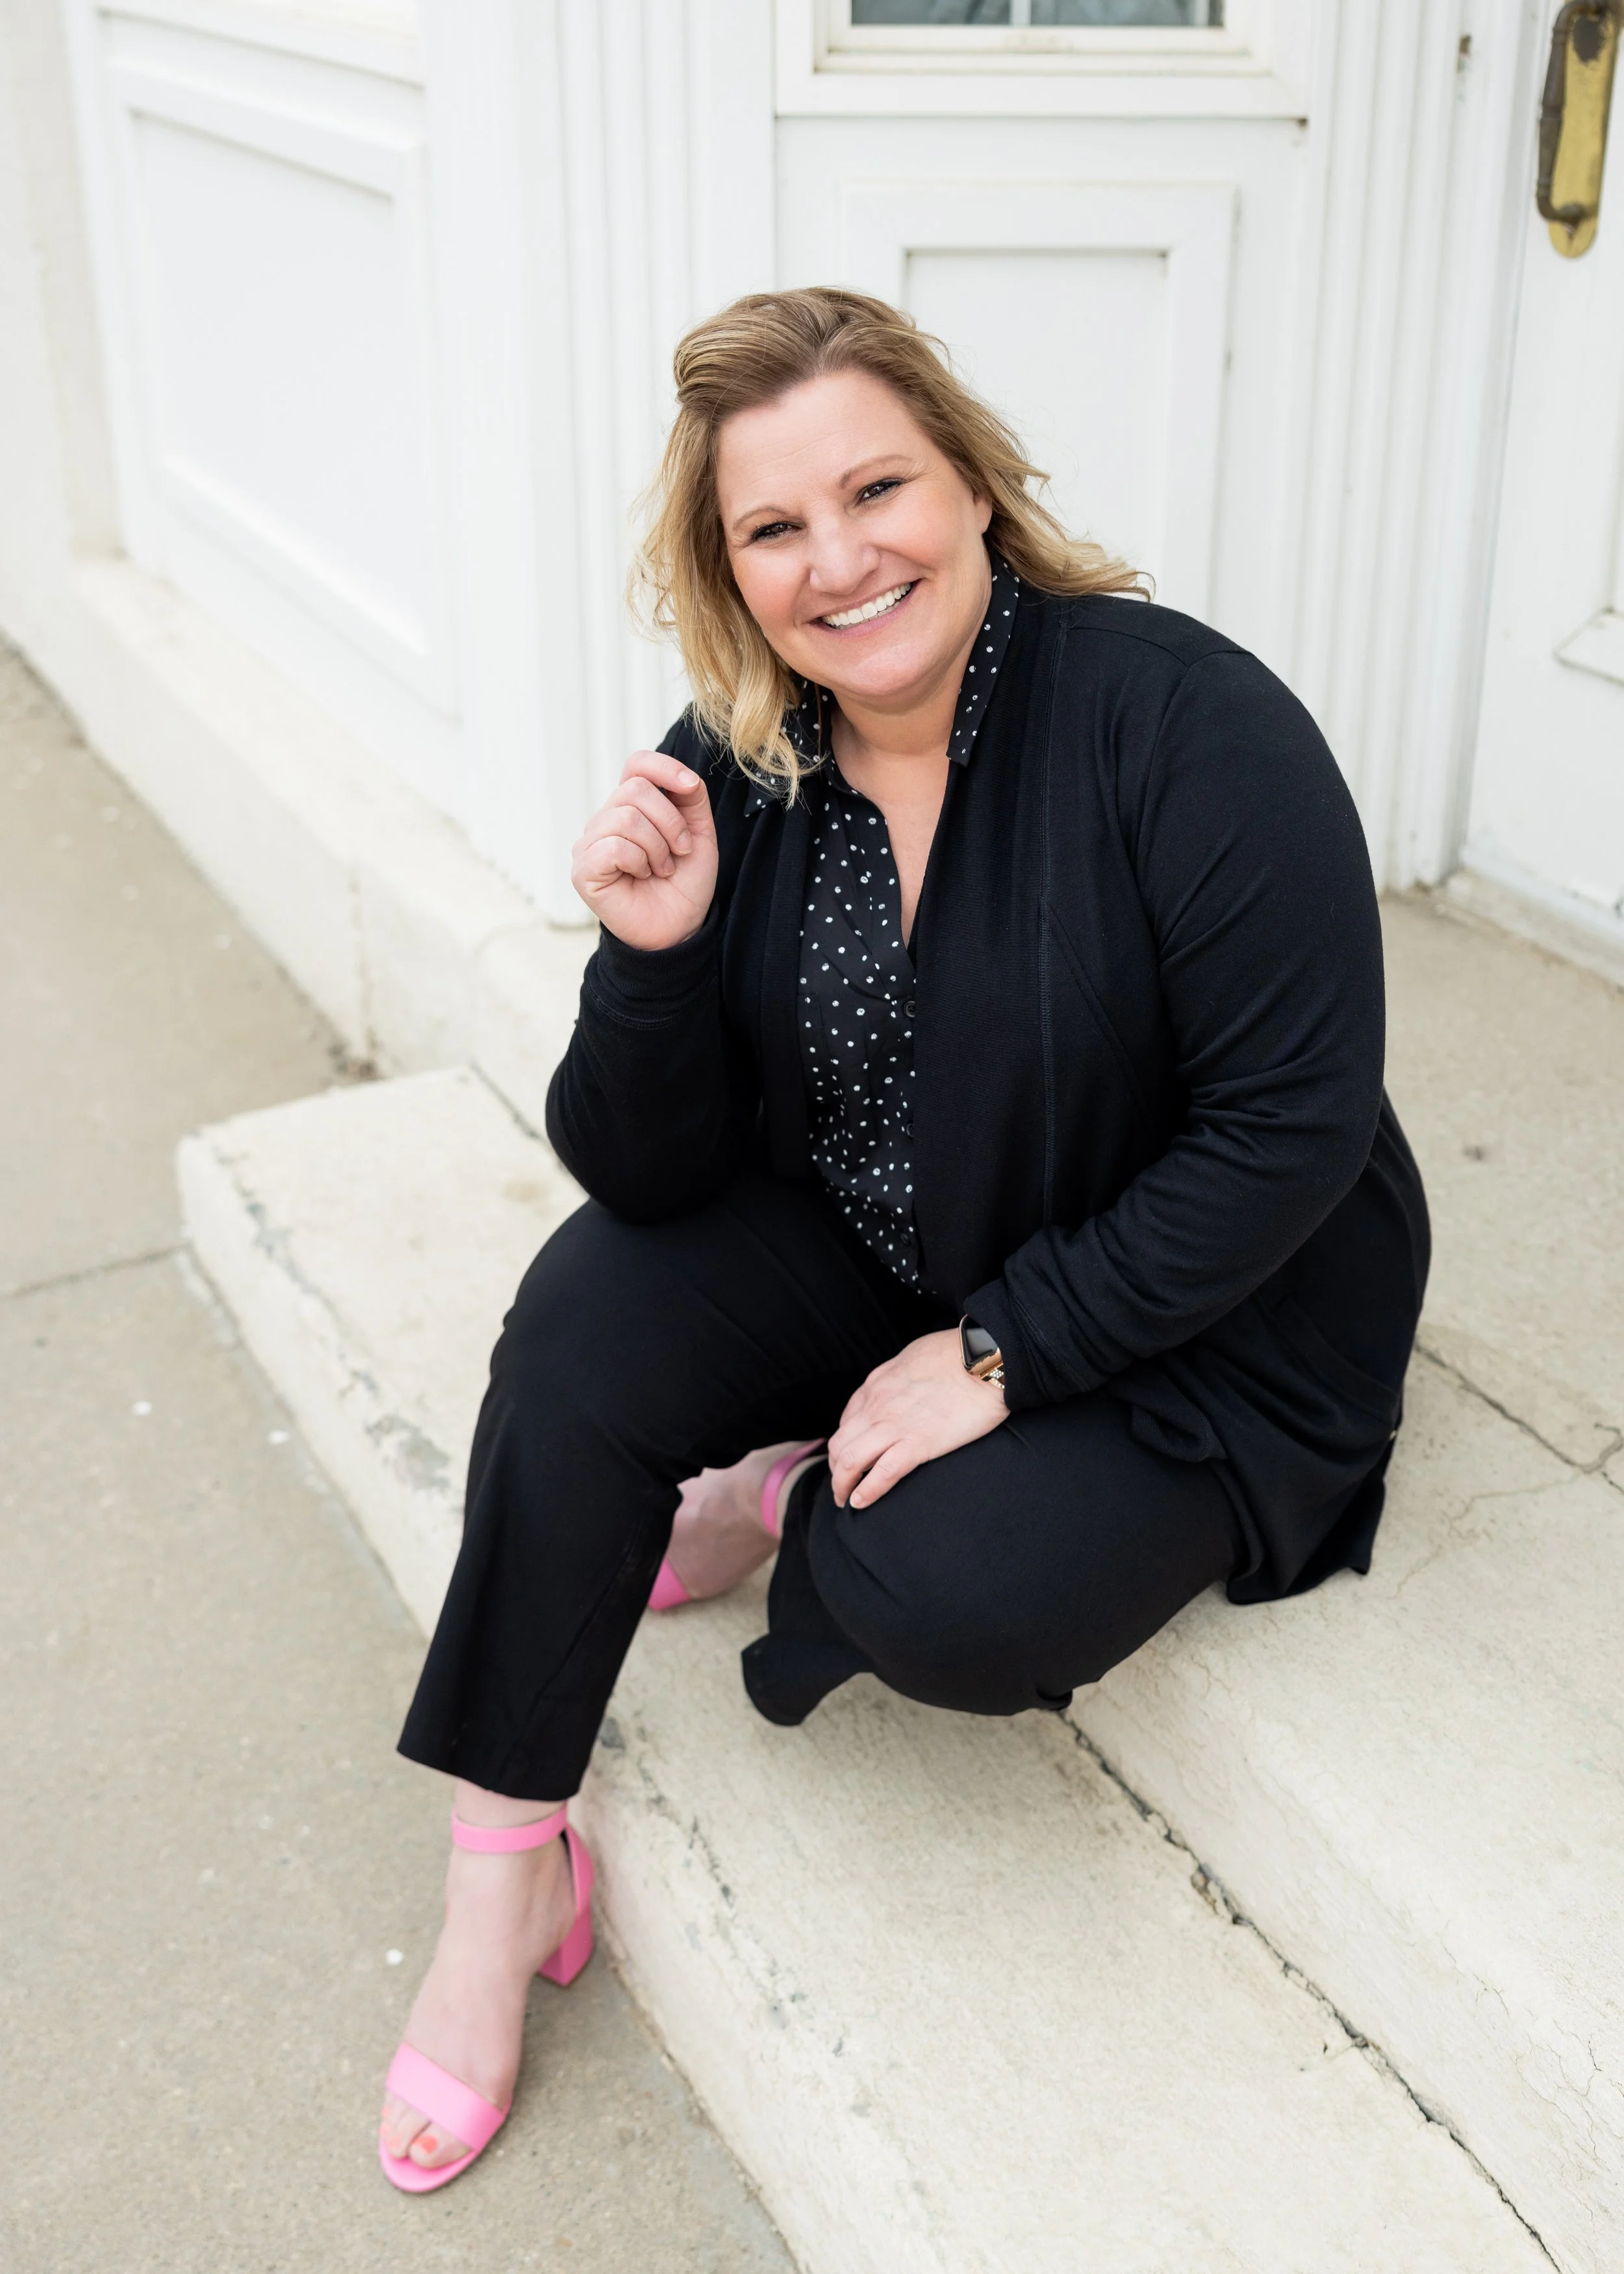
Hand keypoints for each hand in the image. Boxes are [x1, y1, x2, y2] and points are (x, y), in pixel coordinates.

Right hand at [571, 751, 718, 950]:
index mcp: (631, 806)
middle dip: (670, 821)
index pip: (636, 764)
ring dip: (657, 847)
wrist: (678, 928)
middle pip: (635, 790)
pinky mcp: (583, 869)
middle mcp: (605, 820)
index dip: (663, 767)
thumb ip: (692, 800)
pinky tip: (642, 877)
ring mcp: (589, 844)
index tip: (690, 786)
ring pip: (626, 818)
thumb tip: (685, 777)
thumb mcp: (698, 834)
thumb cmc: (684, 883)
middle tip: (679, 851)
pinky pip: (614, 846)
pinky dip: (639, 861)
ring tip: (662, 869)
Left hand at [828, 1329, 1007, 1510]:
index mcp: (877, 1384)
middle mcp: (877, 1405)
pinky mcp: (918, 1443)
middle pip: (840, 1444)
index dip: (844, 1444)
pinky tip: (860, 1503)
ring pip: (851, 1461)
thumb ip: (898, 1375)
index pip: (847, 1421)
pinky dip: (867, 1492)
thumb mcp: (913, 1355)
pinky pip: (882, 1473)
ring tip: (844, 1499)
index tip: (849, 1458)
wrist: (984, 1359)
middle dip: (836, 1469)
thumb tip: (900, 1386)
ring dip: (842, 1485)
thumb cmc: (957, 1353)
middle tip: (841, 1486)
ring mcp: (895, 1425)